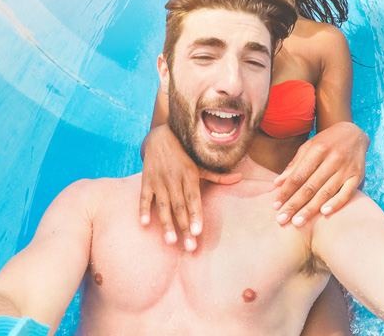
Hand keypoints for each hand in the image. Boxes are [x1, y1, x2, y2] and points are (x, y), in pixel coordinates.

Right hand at [139, 124, 241, 250]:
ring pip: (163, 205)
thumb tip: (240, 178)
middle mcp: (174, 179)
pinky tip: (144, 224)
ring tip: (171, 241)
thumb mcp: (201, 164)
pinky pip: (144, 197)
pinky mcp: (146, 181)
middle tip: (190, 247)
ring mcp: (159, 181)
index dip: (196, 214)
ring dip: (166, 223)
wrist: (162, 137)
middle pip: (180, 206)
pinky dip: (144, 210)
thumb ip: (218, 176)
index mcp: (190, 175)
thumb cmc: (185, 155)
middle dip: (184, 227)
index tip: (198, 231)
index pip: (193, 198)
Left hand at [272, 121, 368, 225]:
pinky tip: (324, 213)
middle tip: (282, 219)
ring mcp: (345, 169)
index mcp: (317, 150)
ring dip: (311, 209)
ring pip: (326, 192)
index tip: (276, 205)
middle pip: (310, 186)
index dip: (286, 191)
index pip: (298, 175)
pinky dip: (336, 203)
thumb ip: (294, 165)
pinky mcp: (357, 176)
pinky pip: (347, 193)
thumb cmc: (326, 142)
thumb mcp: (308, 147)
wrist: (354, 133)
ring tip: (298, 222)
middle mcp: (332, 159)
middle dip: (295, 204)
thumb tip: (277, 183)